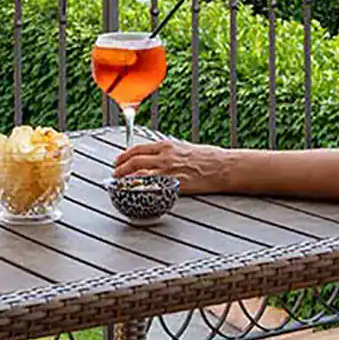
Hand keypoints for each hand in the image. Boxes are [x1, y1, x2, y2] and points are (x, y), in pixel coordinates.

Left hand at [113, 138, 231, 193]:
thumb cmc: (209, 158)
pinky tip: (134, 193)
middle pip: (134, 161)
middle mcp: (164, 157)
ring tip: (119, 185)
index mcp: (166, 146)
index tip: (118, 161)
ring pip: (138, 175)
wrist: (222, 167)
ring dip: (125, 180)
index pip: (138, 149)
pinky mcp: (173, 185)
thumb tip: (157, 157)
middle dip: (120, 168)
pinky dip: (139, 190)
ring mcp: (168, 172)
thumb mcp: (185, 148)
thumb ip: (169, 152)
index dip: (124, 156)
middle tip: (115, 174)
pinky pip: (150, 188)